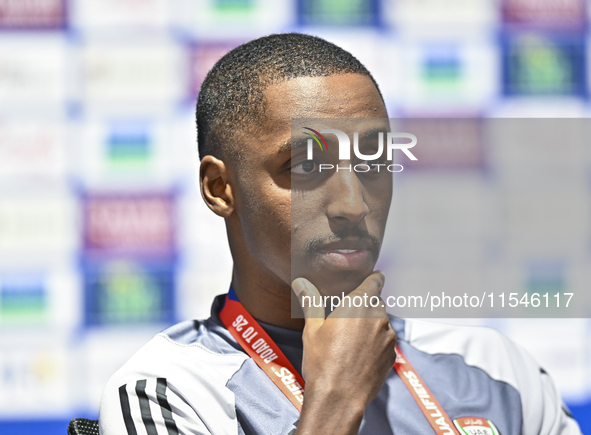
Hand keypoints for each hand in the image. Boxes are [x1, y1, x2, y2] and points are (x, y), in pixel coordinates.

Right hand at [292, 272, 396, 434]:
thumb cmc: (322, 362)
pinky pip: (385, 342)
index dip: (372, 279)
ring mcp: (387, 337)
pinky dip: (376, 344)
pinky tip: (359, 355)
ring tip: (350, 342)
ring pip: (381, 323)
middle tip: (346, 319)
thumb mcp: (312, 329)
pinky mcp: (392, 355)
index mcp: (358, 304)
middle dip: (364, 307)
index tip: (370, 279)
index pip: (375, 280)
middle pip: (376, 302)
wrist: (339, 398)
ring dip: (371, 326)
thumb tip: (301, 282)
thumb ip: (311, 301)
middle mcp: (378, 317)